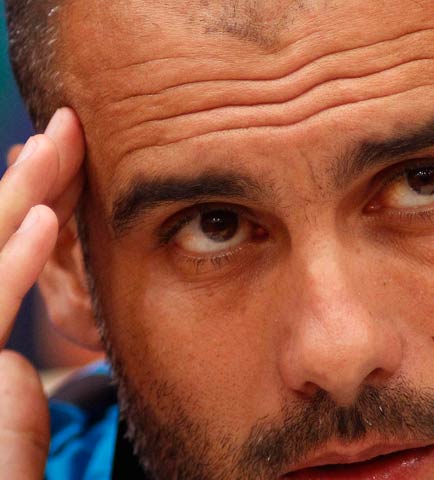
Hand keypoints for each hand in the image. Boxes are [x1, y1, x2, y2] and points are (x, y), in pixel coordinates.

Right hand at [0, 108, 84, 478]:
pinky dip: (15, 263)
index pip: (6, 259)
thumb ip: (15, 396)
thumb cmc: (4, 474)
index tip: (66, 167)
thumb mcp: (9, 434)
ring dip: (22, 198)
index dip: (33, 207)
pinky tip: (46, 221)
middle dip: (29, 183)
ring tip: (57, 143)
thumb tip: (19, 354)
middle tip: (65, 130)